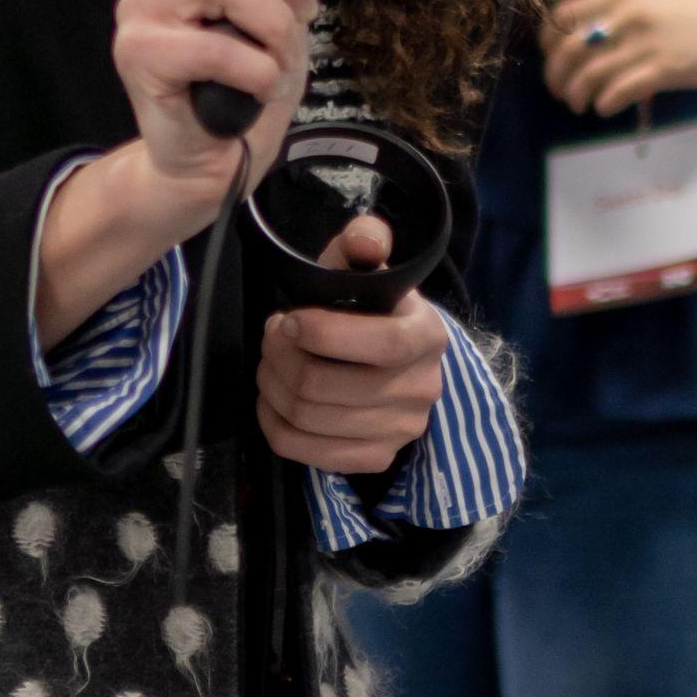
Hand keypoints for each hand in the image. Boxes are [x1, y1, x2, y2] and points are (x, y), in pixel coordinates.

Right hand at [113, 0, 318, 203]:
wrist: (213, 159)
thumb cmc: (245, 83)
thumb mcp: (275, 8)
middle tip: (298, 19)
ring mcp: (140, 8)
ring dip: (273, 26)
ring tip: (276, 60)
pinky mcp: (138, 53)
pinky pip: (213, 44)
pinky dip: (255, 70)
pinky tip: (256, 87)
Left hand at [256, 217, 448, 475]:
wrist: (393, 359)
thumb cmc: (370, 309)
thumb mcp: (367, 269)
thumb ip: (365, 242)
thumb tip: (364, 238)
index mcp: (426, 334)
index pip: (379, 344)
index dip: (321, 334)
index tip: (287, 319)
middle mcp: (422, 388)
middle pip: (324, 385)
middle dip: (279, 356)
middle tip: (270, 337)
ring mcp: (401, 430)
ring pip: (307, 417)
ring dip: (271, 385)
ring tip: (270, 362)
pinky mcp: (377, 458)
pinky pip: (305, 452)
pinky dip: (274, 424)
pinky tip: (272, 399)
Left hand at [542, 0, 696, 116]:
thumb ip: (622, 12)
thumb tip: (585, 37)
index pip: (563, 13)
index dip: (548, 39)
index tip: (552, 56)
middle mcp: (630, 14)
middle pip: (567, 48)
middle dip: (555, 75)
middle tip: (560, 91)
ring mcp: (646, 42)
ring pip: (588, 75)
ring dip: (576, 95)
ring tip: (580, 104)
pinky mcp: (664, 69)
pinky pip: (616, 92)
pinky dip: (603, 104)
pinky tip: (606, 107)